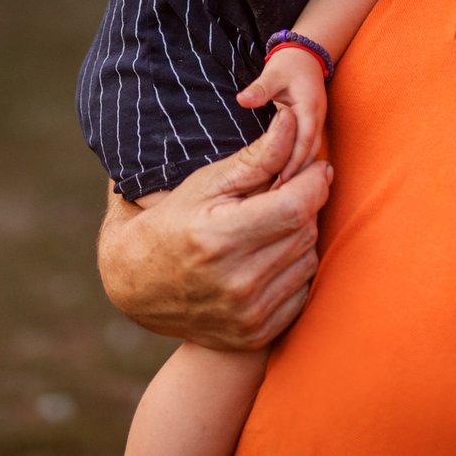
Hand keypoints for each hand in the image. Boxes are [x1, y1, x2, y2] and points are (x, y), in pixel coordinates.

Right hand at [96, 109, 332, 349]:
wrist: (138, 286)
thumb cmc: (172, 222)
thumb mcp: (205, 183)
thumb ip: (256, 157)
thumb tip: (293, 122)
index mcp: (219, 238)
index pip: (295, 206)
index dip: (314, 181)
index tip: (317, 167)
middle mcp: (236, 282)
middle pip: (305, 231)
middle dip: (305, 205)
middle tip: (291, 191)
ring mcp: (248, 314)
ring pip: (308, 261)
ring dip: (301, 237)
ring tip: (274, 223)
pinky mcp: (257, 334)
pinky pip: (301, 292)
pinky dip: (294, 270)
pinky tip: (270, 256)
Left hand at [236, 50, 328, 186]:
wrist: (305, 58)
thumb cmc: (288, 66)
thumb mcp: (272, 74)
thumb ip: (259, 89)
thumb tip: (242, 100)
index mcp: (309, 110)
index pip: (303, 143)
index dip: (293, 164)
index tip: (279, 183)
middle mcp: (317, 121)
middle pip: (309, 155)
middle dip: (295, 176)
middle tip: (275, 198)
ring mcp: (317, 125)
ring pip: (311, 156)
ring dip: (298, 174)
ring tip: (278, 195)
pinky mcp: (312, 129)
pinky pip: (307, 151)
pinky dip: (298, 166)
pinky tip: (284, 180)